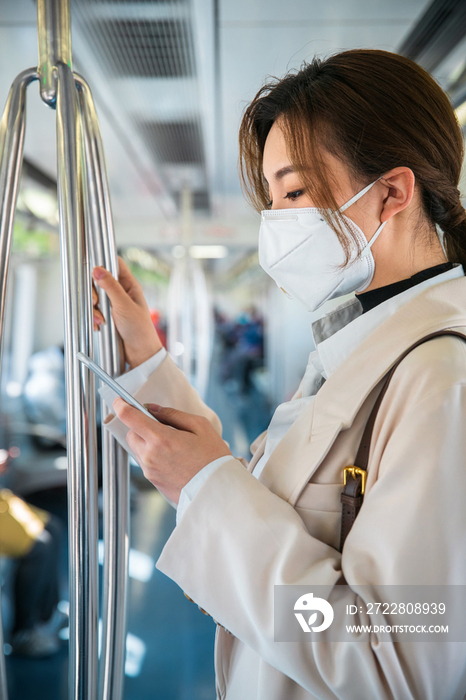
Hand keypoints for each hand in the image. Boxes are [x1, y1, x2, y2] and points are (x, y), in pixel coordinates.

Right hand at [92, 257, 162, 367]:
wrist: (140, 354)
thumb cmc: (139, 329)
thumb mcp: (124, 305)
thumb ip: (110, 287)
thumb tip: (97, 269)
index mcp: (129, 286)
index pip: (115, 265)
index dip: (103, 263)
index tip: (92, 269)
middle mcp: (121, 293)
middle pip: (100, 281)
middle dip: (94, 292)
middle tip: (95, 302)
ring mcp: (114, 305)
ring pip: (95, 298)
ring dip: (94, 309)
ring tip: (101, 320)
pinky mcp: (108, 317)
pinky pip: (95, 312)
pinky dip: (94, 318)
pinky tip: (100, 326)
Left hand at [113, 400, 231, 503]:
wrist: (217, 491)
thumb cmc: (213, 458)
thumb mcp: (200, 426)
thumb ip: (173, 414)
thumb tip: (153, 409)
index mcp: (161, 439)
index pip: (129, 417)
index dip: (121, 404)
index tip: (120, 400)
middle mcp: (150, 456)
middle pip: (131, 433)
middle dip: (140, 426)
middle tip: (160, 425)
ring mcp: (150, 471)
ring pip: (138, 448)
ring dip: (147, 441)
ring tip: (172, 443)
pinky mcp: (153, 481)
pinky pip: (146, 462)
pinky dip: (153, 455)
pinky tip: (173, 456)